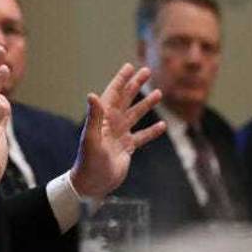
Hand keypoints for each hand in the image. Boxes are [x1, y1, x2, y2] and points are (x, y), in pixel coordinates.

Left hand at [68, 63, 165, 199]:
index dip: (121, 79)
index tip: (130, 66)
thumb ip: (94, 116)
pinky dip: (152, 131)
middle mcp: (111, 124)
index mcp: (103, 118)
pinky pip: (142, 136)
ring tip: (158, 93)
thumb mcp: (91, 138)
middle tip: (147, 71)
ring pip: (136, 115)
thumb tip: (92, 94)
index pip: (113, 93)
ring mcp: (119, 136)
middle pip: (126, 99)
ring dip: (146, 104)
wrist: (92, 184)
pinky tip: (163, 125)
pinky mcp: (126, 149)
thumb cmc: (89, 161)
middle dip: (135, 85)